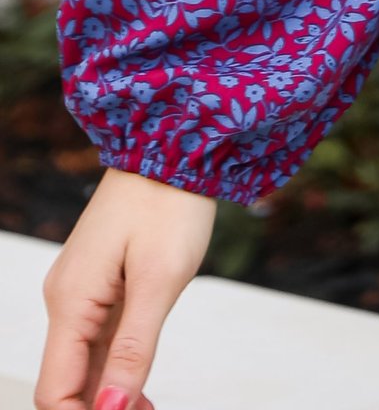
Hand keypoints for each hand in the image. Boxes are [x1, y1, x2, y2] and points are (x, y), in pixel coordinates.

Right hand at [35, 166, 215, 409]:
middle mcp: (66, 300)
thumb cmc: (169, 204)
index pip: (55, 391)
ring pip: (84, 362)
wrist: (173, 143)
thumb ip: (133, 349)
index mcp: (71, 303)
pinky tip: (142, 386)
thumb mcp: (159, 280)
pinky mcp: (101, 281)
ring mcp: (82, 290)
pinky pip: (99, 338)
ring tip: (149, 409)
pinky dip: (117, 367)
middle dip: (99, 408)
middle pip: (68, 380)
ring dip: (110, 393)